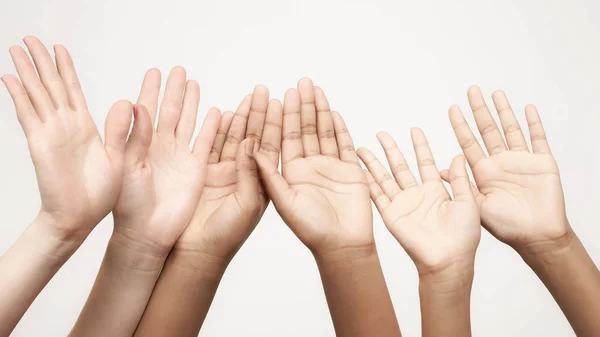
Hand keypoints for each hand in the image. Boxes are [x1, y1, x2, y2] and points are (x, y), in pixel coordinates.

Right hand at [2, 36, 131, 241]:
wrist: (81, 218)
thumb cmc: (100, 193)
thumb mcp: (120, 157)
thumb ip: (122, 130)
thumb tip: (128, 101)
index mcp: (85, 127)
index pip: (73, 91)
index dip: (66, 69)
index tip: (59, 49)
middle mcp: (66, 126)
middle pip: (51, 86)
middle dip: (41, 62)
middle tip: (30, 38)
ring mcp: (51, 133)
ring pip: (37, 94)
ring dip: (27, 71)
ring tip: (17, 48)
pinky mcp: (40, 143)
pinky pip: (28, 115)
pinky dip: (19, 96)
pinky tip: (10, 77)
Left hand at [112, 67, 220, 252]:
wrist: (146, 231)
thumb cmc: (128, 203)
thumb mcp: (126, 165)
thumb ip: (131, 136)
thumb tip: (135, 105)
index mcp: (141, 142)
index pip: (146, 109)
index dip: (151, 90)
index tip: (155, 71)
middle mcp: (162, 146)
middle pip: (171, 110)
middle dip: (174, 90)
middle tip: (178, 70)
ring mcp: (180, 156)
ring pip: (189, 122)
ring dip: (192, 103)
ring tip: (194, 83)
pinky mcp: (196, 169)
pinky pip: (206, 143)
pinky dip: (212, 128)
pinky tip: (216, 112)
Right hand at [175, 85, 282, 259]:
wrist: (196, 252)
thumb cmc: (226, 236)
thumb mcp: (247, 205)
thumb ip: (250, 174)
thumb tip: (252, 142)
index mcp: (262, 184)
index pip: (271, 147)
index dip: (277, 124)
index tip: (282, 101)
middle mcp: (245, 175)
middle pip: (255, 137)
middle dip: (261, 113)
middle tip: (265, 89)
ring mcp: (225, 173)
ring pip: (235, 138)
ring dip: (242, 117)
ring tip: (249, 96)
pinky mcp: (204, 173)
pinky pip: (212, 146)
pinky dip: (217, 129)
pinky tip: (225, 112)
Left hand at [254, 78, 372, 254]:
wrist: (342, 245)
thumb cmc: (311, 230)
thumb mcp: (282, 202)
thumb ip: (267, 175)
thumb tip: (250, 148)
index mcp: (289, 173)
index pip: (284, 138)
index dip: (282, 116)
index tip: (279, 94)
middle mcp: (308, 167)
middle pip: (304, 130)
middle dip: (302, 106)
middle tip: (300, 82)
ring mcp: (329, 167)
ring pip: (323, 133)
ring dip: (320, 111)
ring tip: (316, 89)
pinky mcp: (349, 171)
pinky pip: (343, 144)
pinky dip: (339, 128)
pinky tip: (333, 112)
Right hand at [357, 129, 479, 273]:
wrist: (448, 260)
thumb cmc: (464, 237)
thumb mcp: (468, 202)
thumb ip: (460, 179)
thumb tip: (459, 155)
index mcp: (436, 190)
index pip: (425, 162)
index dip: (420, 146)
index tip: (414, 130)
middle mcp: (417, 195)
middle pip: (400, 166)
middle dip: (390, 149)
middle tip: (381, 133)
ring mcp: (402, 205)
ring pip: (384, 178)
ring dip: (373, 163)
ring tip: (361, 148)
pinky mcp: (391, 216)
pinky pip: (377, 196)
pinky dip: (367, 184)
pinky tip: (358, 172)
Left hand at [444, 86, 567, 250]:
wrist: (536, 236)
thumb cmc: (506, 226)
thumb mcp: (476, 206)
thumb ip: (460, 186)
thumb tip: (438, 170)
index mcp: (483, 171)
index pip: (469, 142)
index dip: (461, 125)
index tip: (452, 108)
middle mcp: (500, 162)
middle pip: (488, 130)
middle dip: (479, 110)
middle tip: (471, 90)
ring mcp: (521, 161)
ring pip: (511, 129)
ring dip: (503, 111)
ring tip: (495, 93)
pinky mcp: (542, 163)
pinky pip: (538, 138)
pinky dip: (534, 123)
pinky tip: (528, 109)